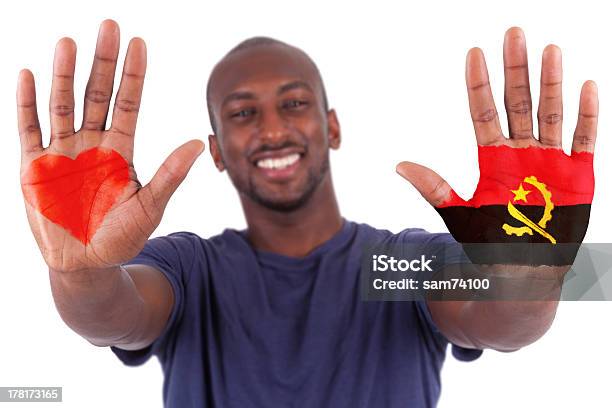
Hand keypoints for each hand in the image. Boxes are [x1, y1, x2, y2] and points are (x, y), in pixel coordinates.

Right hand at [18, 20, 203, 272]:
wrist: (86, 264)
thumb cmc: (121, 236)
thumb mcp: (150, 205)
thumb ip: (170, 174)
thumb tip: (200, 142)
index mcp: (120, 149)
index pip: (128, 103)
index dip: (133, 74)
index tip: (139, 43)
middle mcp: (92, 143)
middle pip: (97, 94)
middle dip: (103, 62)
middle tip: (109, 27)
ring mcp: (63, 151)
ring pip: (63, 104)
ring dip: (64, 74)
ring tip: (70, 42)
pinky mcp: (35, 166)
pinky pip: (30, 128)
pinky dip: (28, 103)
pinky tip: (29, 74)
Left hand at [397, 27, 596, 262]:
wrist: (523, 271)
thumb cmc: (490, 243)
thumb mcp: (459, 214)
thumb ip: (433, 188)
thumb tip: (399, 165)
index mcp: (492, 158)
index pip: (483, 112)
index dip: (479, 84)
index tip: (473, 53)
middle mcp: (521, 152)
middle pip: (518, 103)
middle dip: (516, 69)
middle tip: (514, 33)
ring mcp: (550, 160)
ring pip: (551, 112)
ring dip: (551, 82)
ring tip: (548, 49)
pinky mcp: (577, 174)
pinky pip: (583, 139)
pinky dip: (586, 115)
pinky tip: (587, 86)